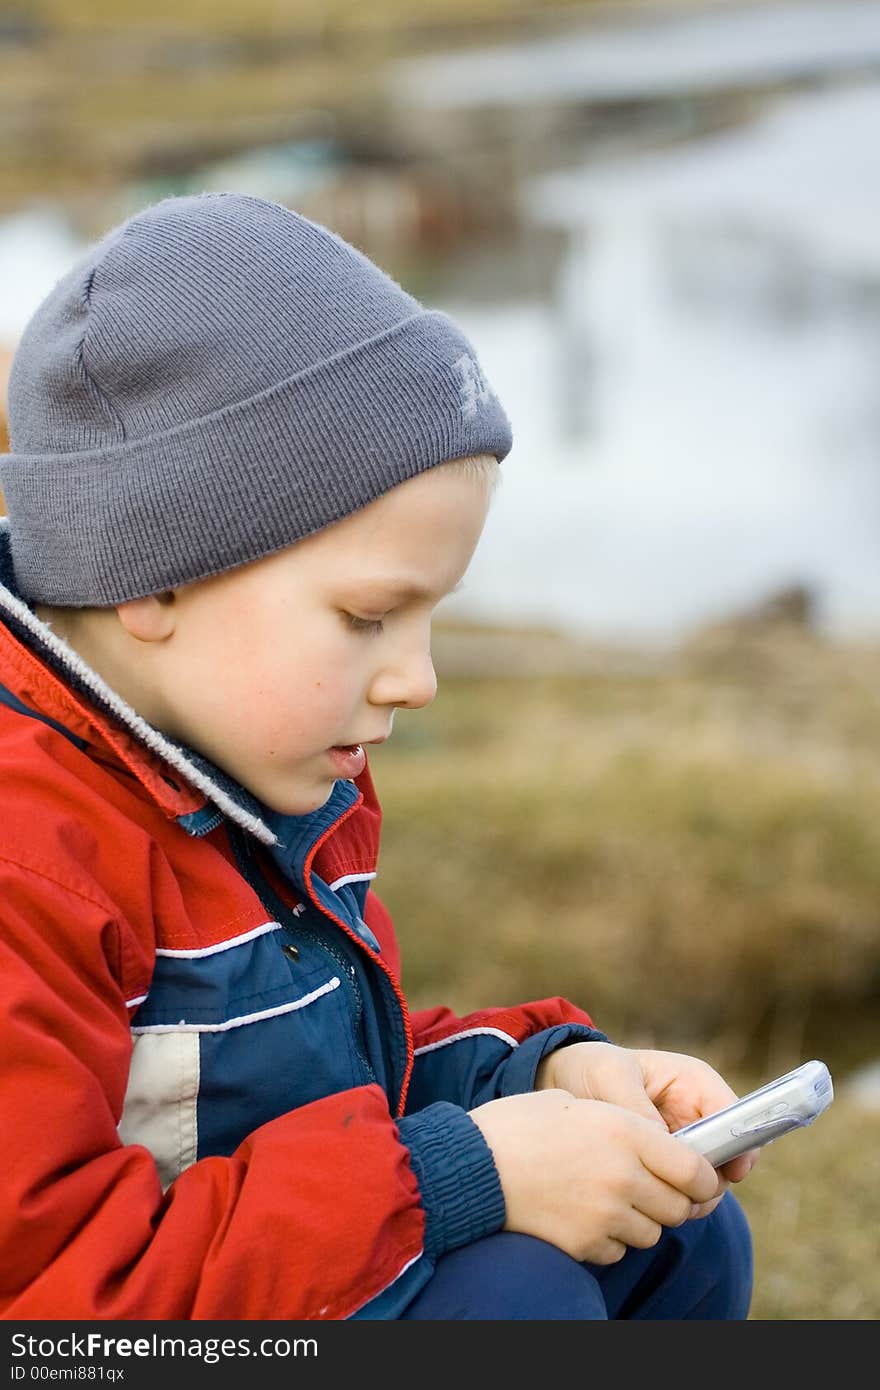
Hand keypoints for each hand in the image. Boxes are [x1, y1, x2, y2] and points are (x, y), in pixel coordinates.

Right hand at [469, 1088, 722, 1264]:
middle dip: (672, 1202)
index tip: (700, 1180)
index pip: (696, 1170)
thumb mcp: (577, 1104)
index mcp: (626, 1132)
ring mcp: (606, 1215)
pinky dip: (610, 1239)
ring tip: (608, 1199)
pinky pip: (619, 1250)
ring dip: (640, 1220)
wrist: (471, 1165)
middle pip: (679, 1208)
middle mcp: (624, 1176)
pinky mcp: (586, 1245)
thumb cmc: (520, 1124)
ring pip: (652, 1233)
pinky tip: (584, 1216)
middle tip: (652, 1190)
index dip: (705, 1179)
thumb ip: (624, 1125)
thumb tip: (660, 1146)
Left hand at [535, 1042, 759, 1193]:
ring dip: (690, 1197)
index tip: (728, 1174)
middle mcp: (697, 1113)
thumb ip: (637, 1108)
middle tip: (683, 1200)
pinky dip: (672, 1201)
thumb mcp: (609, 1076)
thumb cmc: (591, 1069)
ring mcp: (685, 1142)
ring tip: (658, 1203)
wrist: (565, 1085)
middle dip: (710, 1181)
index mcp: (693, 1082)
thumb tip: (663, 1147)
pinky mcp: (667, 1166)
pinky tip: (647, 1206)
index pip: (734, 1115)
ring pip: (708, 1180)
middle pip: (728, 1156)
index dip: (739, 1145)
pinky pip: (683, 1190)